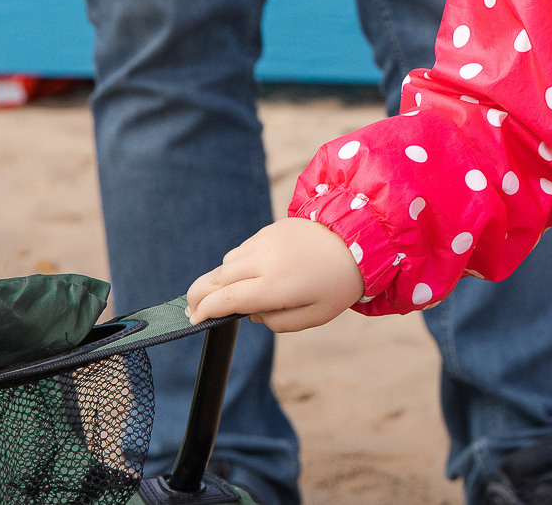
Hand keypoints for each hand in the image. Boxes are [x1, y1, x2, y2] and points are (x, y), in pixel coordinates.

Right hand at [186, 218, 365, 332]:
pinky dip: (238, 263)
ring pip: (227, 262)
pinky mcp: (270, 229)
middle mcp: (264, 260)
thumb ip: (275, 321)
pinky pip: (243, 249)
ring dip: (221, 279)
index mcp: (274, 286)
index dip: (204, 311)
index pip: (225, 300)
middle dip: (198, 295)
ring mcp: (265, 241)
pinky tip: (250, 274)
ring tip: (225, 294)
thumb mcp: (312, 316)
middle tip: (191, 309)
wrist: (360, 239)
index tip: (193, 320)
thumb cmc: (338, 284)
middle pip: (216, 279)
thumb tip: (249, 313)